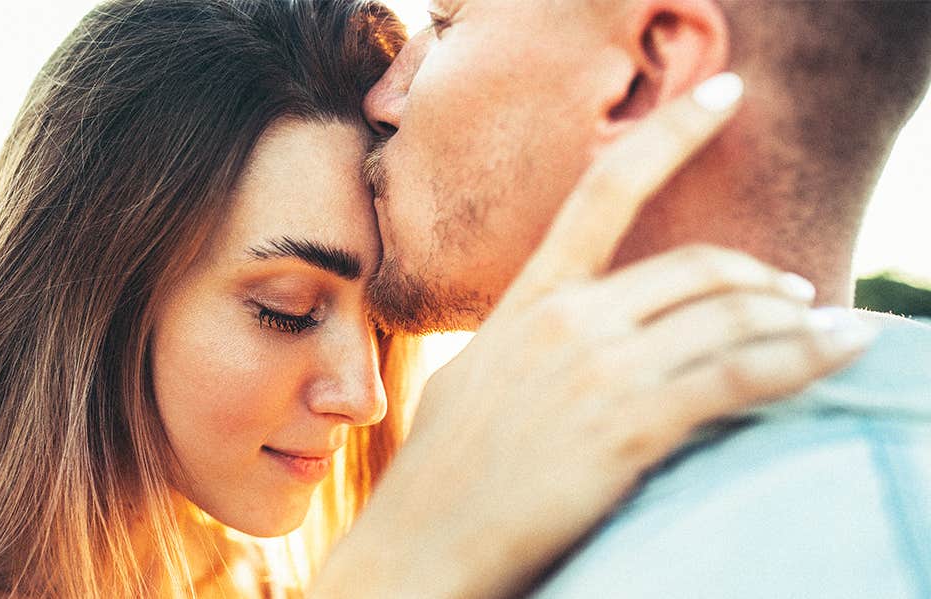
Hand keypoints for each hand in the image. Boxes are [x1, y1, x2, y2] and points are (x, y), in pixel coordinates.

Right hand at [312, 73, 873, 598]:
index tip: (724, 96)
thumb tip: (575, 333)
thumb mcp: (473, 379)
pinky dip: (805, 357)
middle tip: (795, 294)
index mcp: (527, 301)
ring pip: (730, 315)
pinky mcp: (630, 426)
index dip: (671, 133)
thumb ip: (527, 342)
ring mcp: (599, 371)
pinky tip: (837, 351)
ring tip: (830, 329)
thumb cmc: (441, 475)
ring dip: (798, 318)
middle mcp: (566, 320)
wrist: (419, 546)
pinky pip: (742, 376)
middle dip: (761, 276)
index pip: (604, 191)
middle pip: (697, 267)